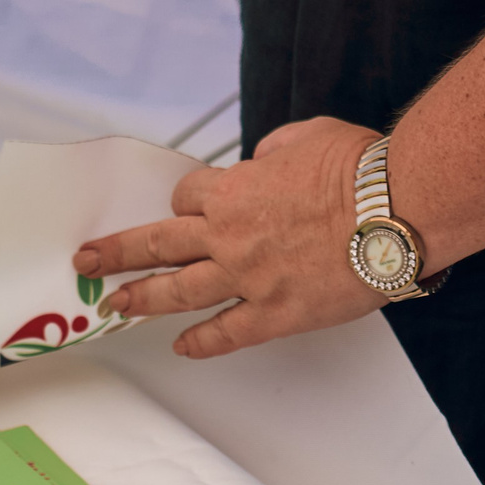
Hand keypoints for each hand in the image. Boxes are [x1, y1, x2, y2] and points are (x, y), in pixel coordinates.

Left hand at [70, 117, 389, 359]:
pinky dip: (202, 342)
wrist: (394, 210)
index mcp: (234, 190)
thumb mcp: (306, 137)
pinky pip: (226, 333)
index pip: (189, 198)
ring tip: (116, 306)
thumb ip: (274, 150)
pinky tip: (183, 347)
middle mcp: (229, 236)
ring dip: (141, 298)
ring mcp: (248, 279)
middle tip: (90, 260)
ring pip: (178, 291)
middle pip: (158, 243)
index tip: (192, 210)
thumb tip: (265, 159)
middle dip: (118, 251)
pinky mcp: (275, 315)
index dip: (190, 203)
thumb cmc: (360, 171)